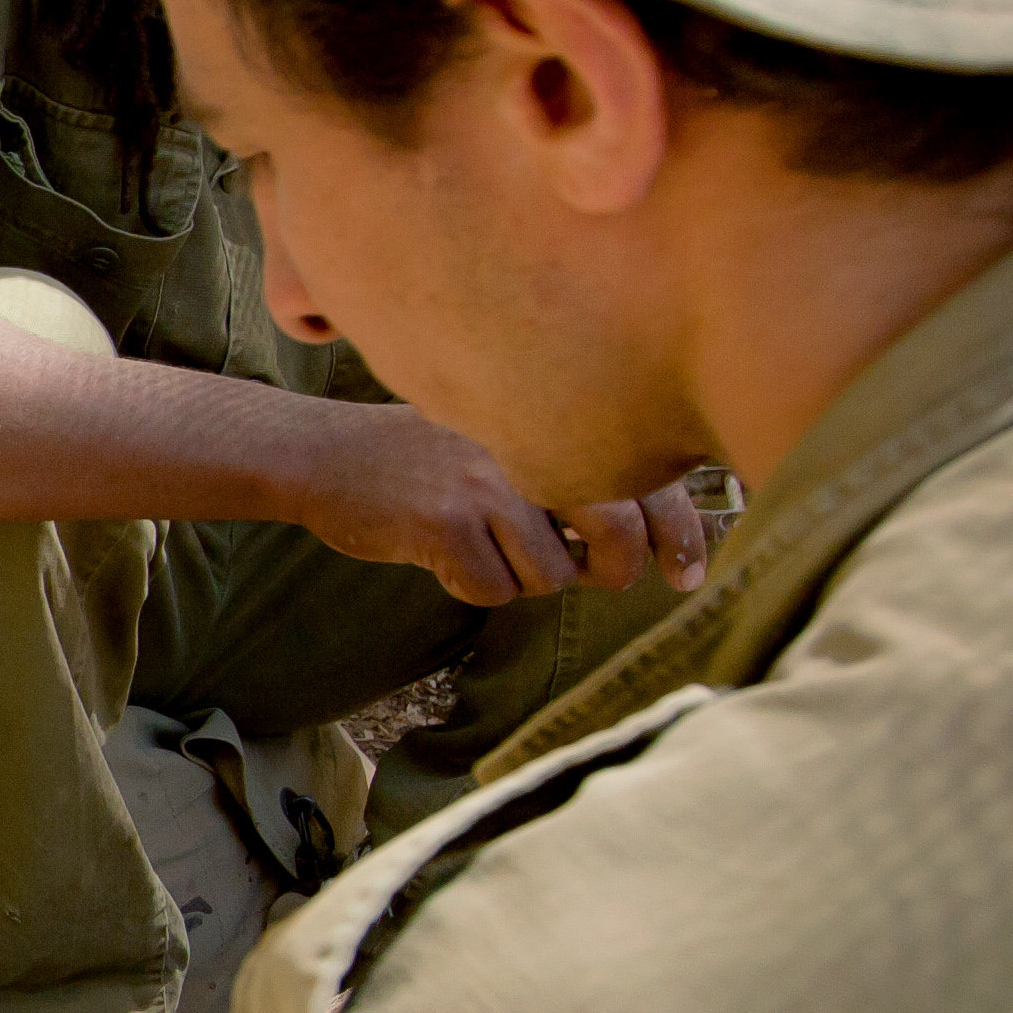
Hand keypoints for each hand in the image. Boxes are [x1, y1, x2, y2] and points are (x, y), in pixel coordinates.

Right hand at [307, 409, 708, 608]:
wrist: (324, 454)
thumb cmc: (419, 456)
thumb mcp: (500, 441)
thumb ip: (565, 471)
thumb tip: (642, 537)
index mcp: (550, 421)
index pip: (645, 477)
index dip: (680, 535)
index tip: (688, 575)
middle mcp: (526, 446)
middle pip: (617, 531)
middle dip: (614, 570)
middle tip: (599, 577)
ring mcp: (486, 484)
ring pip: (553, 573)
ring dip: (525, 577)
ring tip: (486, 547)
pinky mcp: (445, 524)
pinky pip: (495, 590)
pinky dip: (474, 586)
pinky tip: (445, 556)